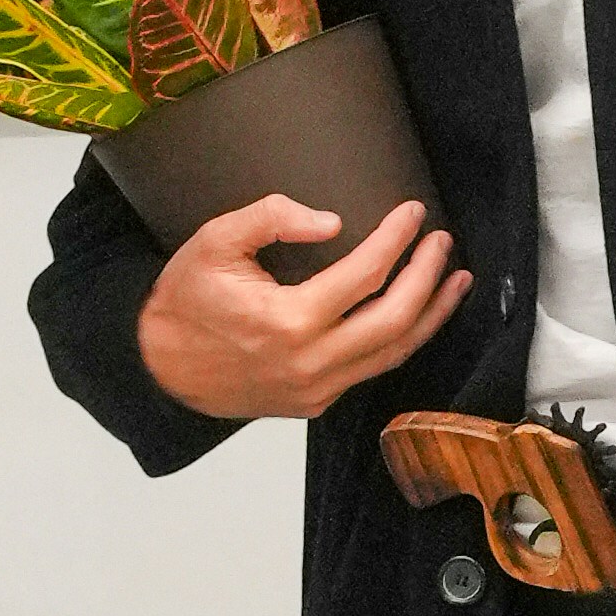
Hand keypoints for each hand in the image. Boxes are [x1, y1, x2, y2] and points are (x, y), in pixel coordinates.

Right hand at [137, 191, 471, 421]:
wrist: (159, 366)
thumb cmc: (185, 300)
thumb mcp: (214, 242)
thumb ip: (271, 219)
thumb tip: (332, 221)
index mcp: (288, 321)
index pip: (366, 274)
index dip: (396, 239)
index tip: (413, 213)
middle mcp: (311, 362)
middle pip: (396, 319)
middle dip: (428, 276)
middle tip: (442, 242)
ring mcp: (317, 388)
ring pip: (395, 352)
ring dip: (432, 314)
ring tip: (456, 279)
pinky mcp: (317, 402)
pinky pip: (373, 369)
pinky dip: (402, 340)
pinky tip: (418, 314)